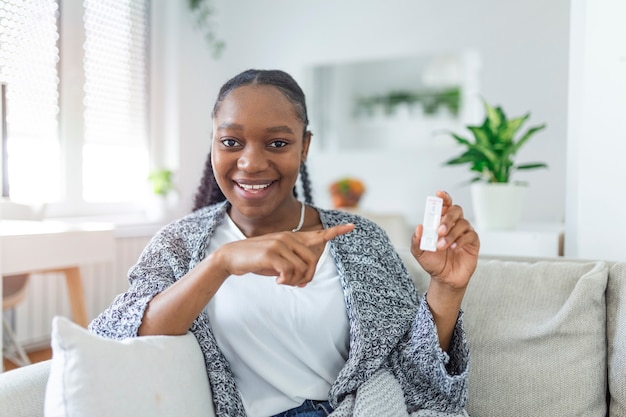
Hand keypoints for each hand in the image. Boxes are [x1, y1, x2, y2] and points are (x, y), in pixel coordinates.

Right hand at [215, 223, 354, 286]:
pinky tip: (276, 281)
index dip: (336, 231)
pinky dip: (286, 281)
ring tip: (283, 282)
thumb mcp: (277, 261)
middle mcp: (288, 237)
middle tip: (297, 284)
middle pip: (312, 260)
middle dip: (308, 277)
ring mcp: (280, 243)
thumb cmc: (257, 261)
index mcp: (292, 237)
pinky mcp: (272, 253)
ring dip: (295, 280)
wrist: (231, 257)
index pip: (318, 234)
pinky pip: (290, 272)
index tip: (352, 227)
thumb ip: (293, 265)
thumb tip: (304, 280)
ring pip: (302, 268)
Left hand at [410, 191, 479, 290]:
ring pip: (463, 223)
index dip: (443, 198)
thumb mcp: (419, 252)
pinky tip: (454, 248)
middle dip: (447, 218)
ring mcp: (465, 232)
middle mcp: (454, 224)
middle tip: (439, 230)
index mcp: (441, 222)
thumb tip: (419, 227)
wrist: (444, 278)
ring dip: (451, 234)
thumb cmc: (433, 262)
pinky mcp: (473, 242)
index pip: (444, 205)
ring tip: (442, 246)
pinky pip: (470, 235)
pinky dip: (461, 240)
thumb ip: (416, 240)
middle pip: (456, 210)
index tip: (439, 194)